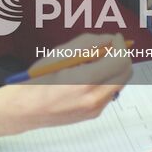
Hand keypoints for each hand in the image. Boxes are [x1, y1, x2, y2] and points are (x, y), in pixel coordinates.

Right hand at [0, 33, 130, 141]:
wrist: (26, 109)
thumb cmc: (38, 80)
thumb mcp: (60, 54)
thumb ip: (88, 44)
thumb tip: (108, 39)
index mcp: (84, 81)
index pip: (120, 61)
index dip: (120, 45)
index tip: (114, 37)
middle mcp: (94, 98)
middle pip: (125, 73)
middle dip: (121, 55)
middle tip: (108, 46)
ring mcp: (95, 109)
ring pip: (119, 83)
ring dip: (114, 68)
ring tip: (94, 61)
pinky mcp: (94, 114)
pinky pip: (109, 92)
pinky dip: (106, 80)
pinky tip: (88, 76)